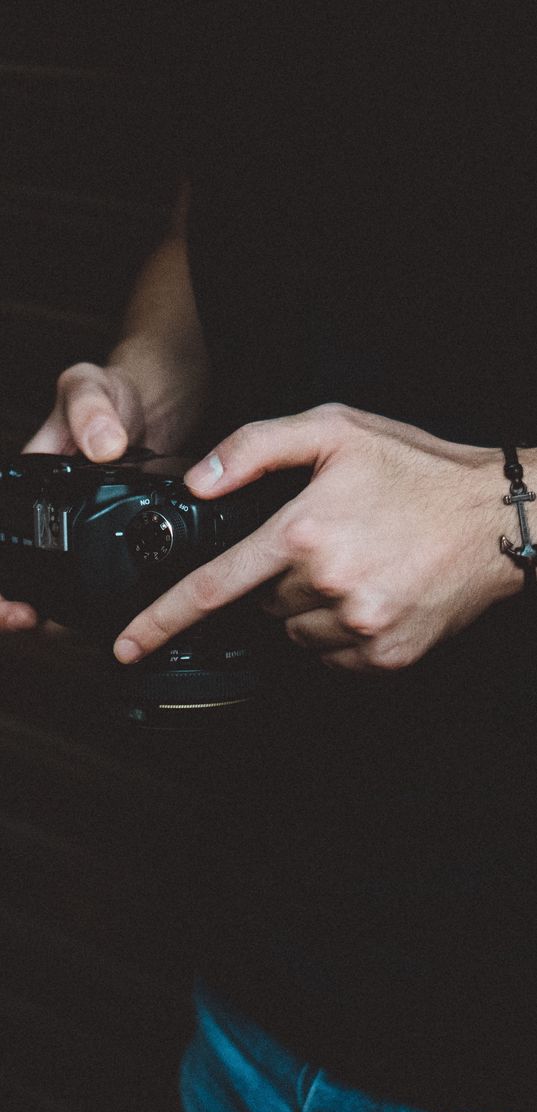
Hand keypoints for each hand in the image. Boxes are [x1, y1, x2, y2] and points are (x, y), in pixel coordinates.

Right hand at [0, 359, 188, 631]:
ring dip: (33, 617)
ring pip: (33, 589)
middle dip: (3, 607)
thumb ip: (90, 411)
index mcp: (21, 481)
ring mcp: (60, 533)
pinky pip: (71, 588)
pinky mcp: (90, 547)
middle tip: (26, 620)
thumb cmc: (106, 396)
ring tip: (53, 629)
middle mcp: (33, 512)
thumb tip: (103, 448)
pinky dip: (71, 610)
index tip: (10, 600)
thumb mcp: (91, 388)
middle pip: (6, 575)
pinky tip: (89, 620)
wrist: (144, 406)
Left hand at [113, 404, 521, 671]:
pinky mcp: (386, 655)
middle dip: (278, 578)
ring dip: (310, 606)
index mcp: (304, 532)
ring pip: (296, 633)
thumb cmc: (417, 469)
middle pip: (262, 604)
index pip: (213, 586)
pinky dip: (341, 630)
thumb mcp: (334, 430)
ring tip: (357, 563)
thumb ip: (256, 447)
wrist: (495, 518)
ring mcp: (359, 628)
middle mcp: (328, 587)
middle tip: (326, 542)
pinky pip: (334, 655)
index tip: (128, 646)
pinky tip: (372, 591)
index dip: (162, 619)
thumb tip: (199, 482)